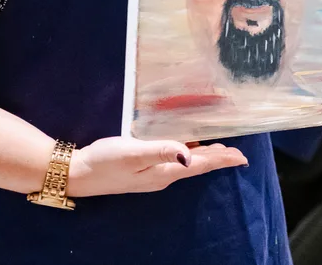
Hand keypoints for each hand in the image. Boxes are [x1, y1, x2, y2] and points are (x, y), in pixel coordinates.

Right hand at [68, 137, 246, 196]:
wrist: (79, 173)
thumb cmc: (106, 161)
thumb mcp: (134, 152)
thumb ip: (162, 150)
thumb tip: (189, 154)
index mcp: (164, 172)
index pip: (200, 164)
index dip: (222, 159)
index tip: (242, 156)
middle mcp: (162, 175)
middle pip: (197, 165)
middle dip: (218, 158)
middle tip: (238, 153)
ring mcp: (152, 173)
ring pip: (187, 163)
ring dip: (205, 156)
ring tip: (220, 149)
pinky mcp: (143, 168)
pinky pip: (174, 160)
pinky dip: (188, 152)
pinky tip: (187, 146)